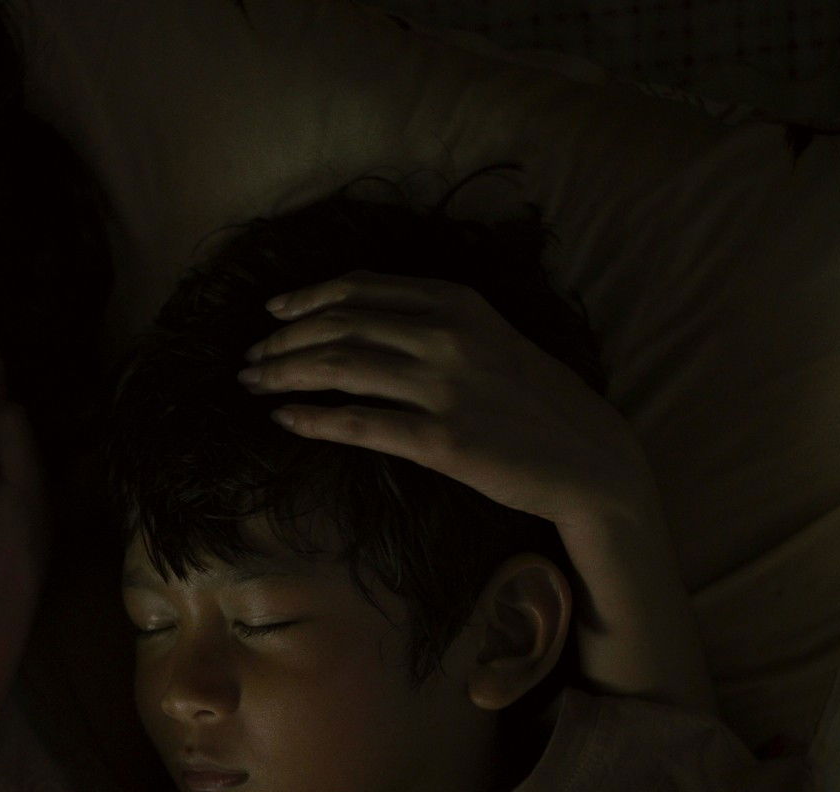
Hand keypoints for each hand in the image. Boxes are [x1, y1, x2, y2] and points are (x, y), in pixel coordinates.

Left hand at [238, 270, 651, 532]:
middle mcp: (446, 336)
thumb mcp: (489, 336)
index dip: (306, 298)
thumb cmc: (534, 399)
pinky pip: (357, 423)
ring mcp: (442, 387)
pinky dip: (311, 418)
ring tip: (252, 385)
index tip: (273, 312)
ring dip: (284, 374)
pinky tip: (283, 419)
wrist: (588, 456)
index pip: (360, 288)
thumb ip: (434, 319)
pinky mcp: (439, 440)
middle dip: (282, 340)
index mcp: (456, 302)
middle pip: (339, 325)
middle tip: (250, 358)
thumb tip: (362, 319)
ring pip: (339, 367)